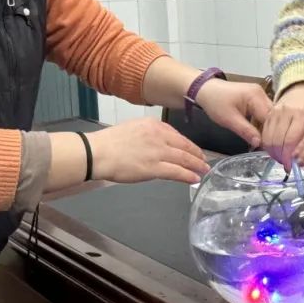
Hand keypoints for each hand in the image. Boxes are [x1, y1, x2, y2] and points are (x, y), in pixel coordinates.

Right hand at [89, 118, 210, 183]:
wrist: (98, 152)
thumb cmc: (110, 143)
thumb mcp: (133, 128)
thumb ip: (148, 134)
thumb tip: (158, 144)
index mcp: (153, 124)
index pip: (177, 135)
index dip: (188, 144)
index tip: (194, 150)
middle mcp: (159, 135)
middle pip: (184, 146)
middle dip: (197, 155)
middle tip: (205, 161)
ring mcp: (158, 151)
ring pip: (184, 159)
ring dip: (197, 165)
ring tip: (204, 170)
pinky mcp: (154, 167)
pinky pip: (177, 172)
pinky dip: (188, 175)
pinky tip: (194, 178)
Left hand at [195, 79, 272, 147]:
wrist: (206, 89)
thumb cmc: (215, 103)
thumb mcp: (229, 119)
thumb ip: (246, 131)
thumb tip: (259, 144)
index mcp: (255, 96)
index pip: (270, 117)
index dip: (270, 133)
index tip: (270, 148)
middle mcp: (261, 93)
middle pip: (272, 115)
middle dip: (270, 131)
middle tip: (268, 148)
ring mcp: (260, 94)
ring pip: (270, 114)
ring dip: (267, 127)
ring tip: (264, 142)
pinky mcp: (256, 97)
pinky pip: (264, 112)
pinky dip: (262, 123)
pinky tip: (259, 133)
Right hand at [260, 82, 303, 165]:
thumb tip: (302, 158)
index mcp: (302, 114)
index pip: (290, 140)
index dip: (288, 156)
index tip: (290, 166)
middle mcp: (286, 112)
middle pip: (277, 140)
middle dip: (280, 156)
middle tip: (285, 165)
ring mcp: (275, 111)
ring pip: (268, 137)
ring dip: (272, 151)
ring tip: (280, 158)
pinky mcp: (269, 112)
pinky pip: (264, 131)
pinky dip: (267, 143)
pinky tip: (274, 149)